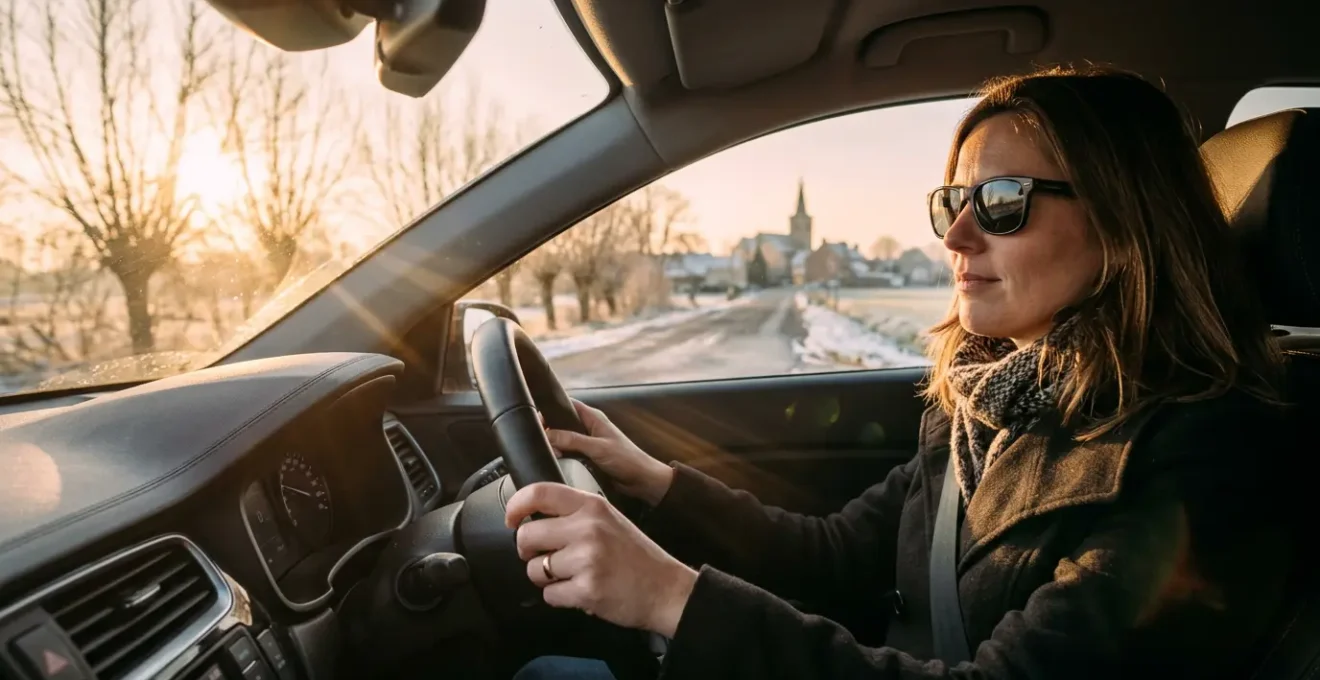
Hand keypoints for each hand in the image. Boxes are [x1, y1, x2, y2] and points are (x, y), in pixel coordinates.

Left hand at [506, 482, 697, 637]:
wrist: (666, 588)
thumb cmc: (635, 555)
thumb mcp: (609, 519)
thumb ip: (575, 513)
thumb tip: (531, 518)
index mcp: (592, 505)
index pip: (539, 492)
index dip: (515, 505)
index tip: (511, 519)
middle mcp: (588, 528)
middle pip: (527, 535)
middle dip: (528, 552)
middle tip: (544, 557)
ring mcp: (587, 558)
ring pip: (535, 569)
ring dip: (546, 578)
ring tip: (571, 576)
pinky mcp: (586, 589)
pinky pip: (549, 595)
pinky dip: (560, 598)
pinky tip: (580, 592)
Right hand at [545, 399, 674, 505]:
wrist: (642, 481)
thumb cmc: (628, 460)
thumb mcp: (598, 448)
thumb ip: (573, 440)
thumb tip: (548, 435)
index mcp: (593, 418)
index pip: (566, 405)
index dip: (550, 410)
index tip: (536, 420)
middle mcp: (588, 428)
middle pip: (561, 424)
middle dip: (550, 432)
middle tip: (542, 442)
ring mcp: (587, 444)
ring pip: (563, 441)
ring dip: (555, 447)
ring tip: (550, 454)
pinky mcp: (586, 458)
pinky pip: (568, 455)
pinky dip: (561, 458)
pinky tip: (556, 463)